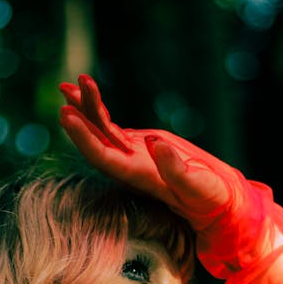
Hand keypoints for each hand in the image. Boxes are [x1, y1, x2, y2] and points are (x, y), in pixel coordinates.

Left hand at [59, 74, 246, 230]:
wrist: (217, 199)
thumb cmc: (210, 198)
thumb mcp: (199, 187)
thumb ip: (177, 170)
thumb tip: (157, 143)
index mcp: (139, 177)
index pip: (104, 158)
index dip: (84, 138)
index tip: (68, 116)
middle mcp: (128, 166)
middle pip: (96, 142)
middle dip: (79, 118)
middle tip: (65, 93)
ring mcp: (131, 154)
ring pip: (101, 129)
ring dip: (84, 107)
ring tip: (67, 84)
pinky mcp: (138, 143)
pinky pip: (110, 125)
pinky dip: (95, 108)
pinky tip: (83, 90)